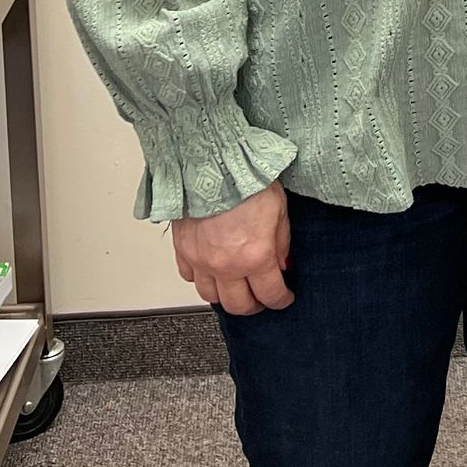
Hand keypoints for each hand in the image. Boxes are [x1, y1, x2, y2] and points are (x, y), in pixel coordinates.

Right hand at [170, 180, 292, 314]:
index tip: (284, 297)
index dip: (281, 300)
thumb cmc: (245, 178)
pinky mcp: (182, 249)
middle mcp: (226, 265)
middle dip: (254, 306)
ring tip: (235, 288)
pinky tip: (210, 270)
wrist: (210, 161)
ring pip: (211, 297)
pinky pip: (188, 277)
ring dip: (225, 297)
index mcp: (255, 257)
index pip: (270, 295)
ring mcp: (201, 260)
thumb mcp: (279, 209)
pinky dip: (200, 279)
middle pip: (239, 306)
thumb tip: (283, 263)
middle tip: (261, 299)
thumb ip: (281, 242)